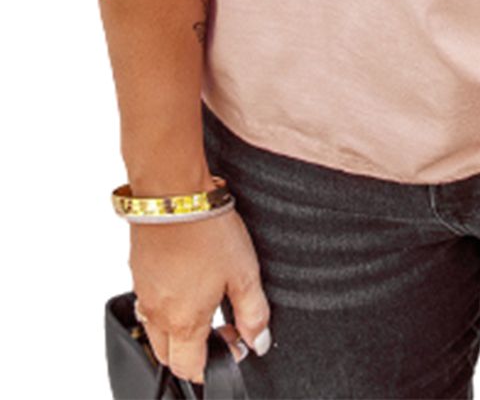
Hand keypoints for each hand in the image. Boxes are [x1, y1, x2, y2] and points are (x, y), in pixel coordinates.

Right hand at [130, 207, 271, 383]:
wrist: (173, 192)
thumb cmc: (206, 229)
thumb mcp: (244, 273)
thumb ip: (253, 312)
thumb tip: (258, 340)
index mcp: (183, 322)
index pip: (190, 369)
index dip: (216, 363)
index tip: (235, 342)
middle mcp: (157, 313)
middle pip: (169, 355)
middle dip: (194, 351)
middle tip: (221, 325)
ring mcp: (143, 291)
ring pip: (156, 328)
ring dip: (178, 327)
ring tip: (206, 296)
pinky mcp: (138, 270)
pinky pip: (148, 300)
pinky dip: (166, 301)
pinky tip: (187, 275)